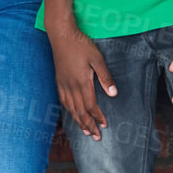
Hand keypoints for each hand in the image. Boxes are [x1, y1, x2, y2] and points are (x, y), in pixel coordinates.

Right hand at [47, 20, 115, 139]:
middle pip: (80, 111)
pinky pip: (63, 101)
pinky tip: (72, 113)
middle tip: (96, 137)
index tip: (105, 125)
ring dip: (79, 121)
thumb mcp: (97, 59)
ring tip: (85, 131)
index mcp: (82, 83)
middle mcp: (71, 87)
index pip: (91, 106)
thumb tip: (113, 94)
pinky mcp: (59, 80)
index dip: (98, 117)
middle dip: (89, 125)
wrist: (61, 35)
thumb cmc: (81, 45)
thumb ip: (105, 77)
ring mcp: (63, 84)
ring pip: (71, 108)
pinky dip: (69, 111)